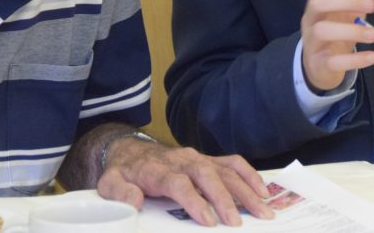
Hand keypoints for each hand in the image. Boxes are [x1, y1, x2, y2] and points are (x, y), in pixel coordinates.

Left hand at [98, 140, 272, 226]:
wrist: (131, 151)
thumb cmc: (125, 173)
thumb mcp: (111, 184)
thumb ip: (120, 193)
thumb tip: (136, 201)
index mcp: (158, 170)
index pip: (179, 182)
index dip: (193, 200)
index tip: (207, 220)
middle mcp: (182, 160)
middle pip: (207, 176)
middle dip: (224, 199)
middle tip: (236, 223)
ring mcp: (198, 158)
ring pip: (225, 170)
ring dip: (245, 190)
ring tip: (262, 210)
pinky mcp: (208, 159)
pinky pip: (233, 163)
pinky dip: (249, 175)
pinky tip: (263, 191)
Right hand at [300, 0, 373, 91]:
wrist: (320, 65)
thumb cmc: (336, 29)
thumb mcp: (345, 7)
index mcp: (319, 0)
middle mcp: (311, 18)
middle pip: (317, 2)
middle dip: (346, 1)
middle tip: (373, 6)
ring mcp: (312, 41)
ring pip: (322, 31)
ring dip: (351, 31)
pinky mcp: (319, 63)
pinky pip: (332, 61)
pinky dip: (353, 60)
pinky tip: (372, 56)